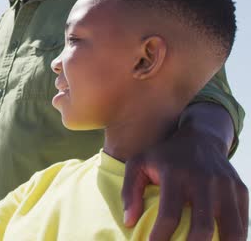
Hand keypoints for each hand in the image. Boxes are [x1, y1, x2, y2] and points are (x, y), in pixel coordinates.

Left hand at [122, 126, 247, 240]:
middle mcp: (203, 180)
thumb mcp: (138, 164)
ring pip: (230, 229)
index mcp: (175, 174)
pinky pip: (242, 223)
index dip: (161, 236)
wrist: (200, 139)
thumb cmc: (164, 157)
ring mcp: (225, 186)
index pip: (169, 214)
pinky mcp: (240, 190)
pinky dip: (234, 239)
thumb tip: (128, 222)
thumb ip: (129, 191)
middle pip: (203, 227)